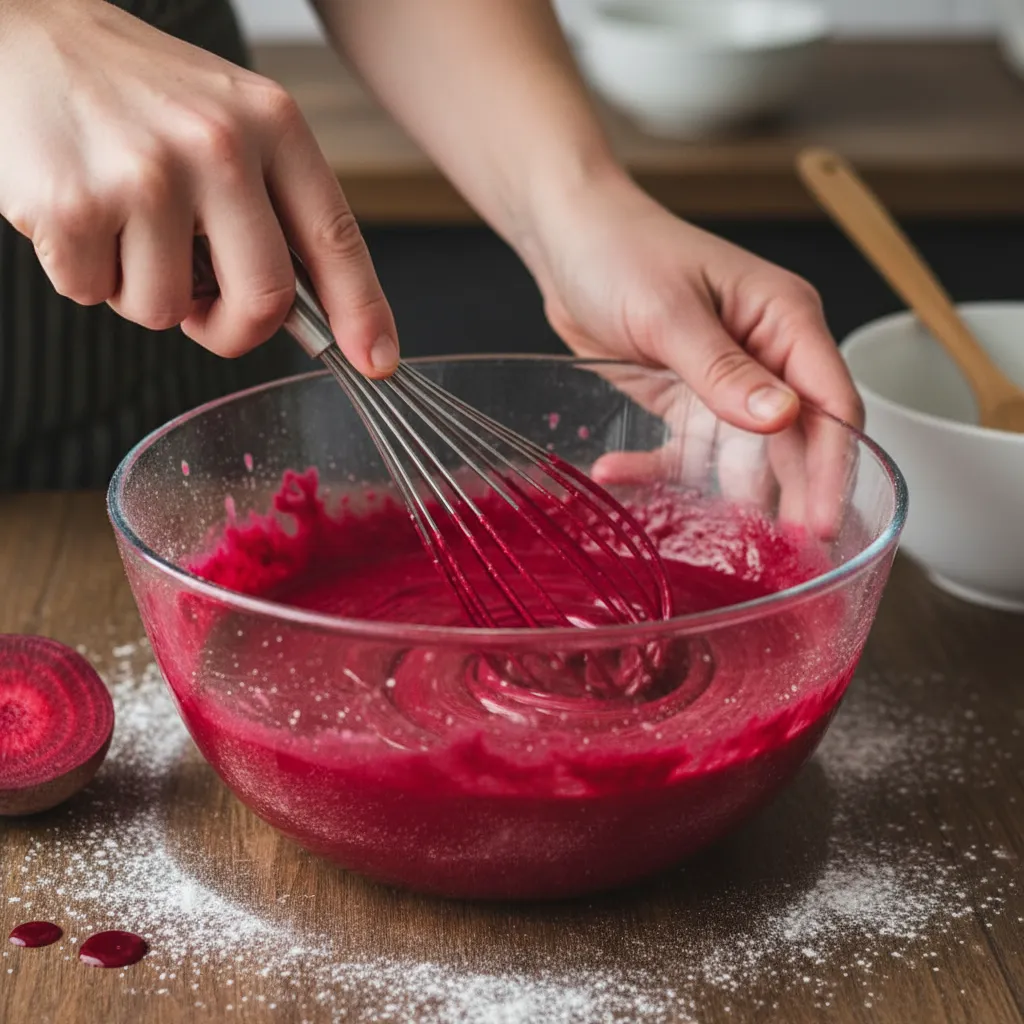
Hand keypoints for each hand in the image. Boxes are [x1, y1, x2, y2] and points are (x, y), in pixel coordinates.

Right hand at [0, 0, 397, 374]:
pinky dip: (83, 273)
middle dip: (233, 331)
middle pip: (264, 302)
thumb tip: (307, 311)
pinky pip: (95, 296)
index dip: (361, 311)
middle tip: (203, 312)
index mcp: (271, 125)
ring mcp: (147, 175)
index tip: (376, 360)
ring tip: (120, 224)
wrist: (18, 37)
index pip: (335, 238)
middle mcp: (220, 147)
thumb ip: (271, 208)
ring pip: (168, 311)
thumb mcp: (228, 122)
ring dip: (142, 291)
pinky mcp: (75, 204)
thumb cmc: (133, 95)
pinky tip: (76, 213)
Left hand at [524, 173, 862, 536]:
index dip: (833, 465)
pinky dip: (656, 468)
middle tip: (783, 557)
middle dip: (792, 497)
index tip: (822, 522)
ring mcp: (725, 382)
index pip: (831, 402)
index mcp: (784, 320)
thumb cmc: (622, 251)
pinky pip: (681, 450)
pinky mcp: (684, 400)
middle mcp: (766, 355)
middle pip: (797, 439)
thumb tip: (783, 418)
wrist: (566, 239)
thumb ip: (723, 370)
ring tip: (715, 543)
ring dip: (724, 496)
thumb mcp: (670, 312)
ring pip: (741, 455)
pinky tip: (618, 473)